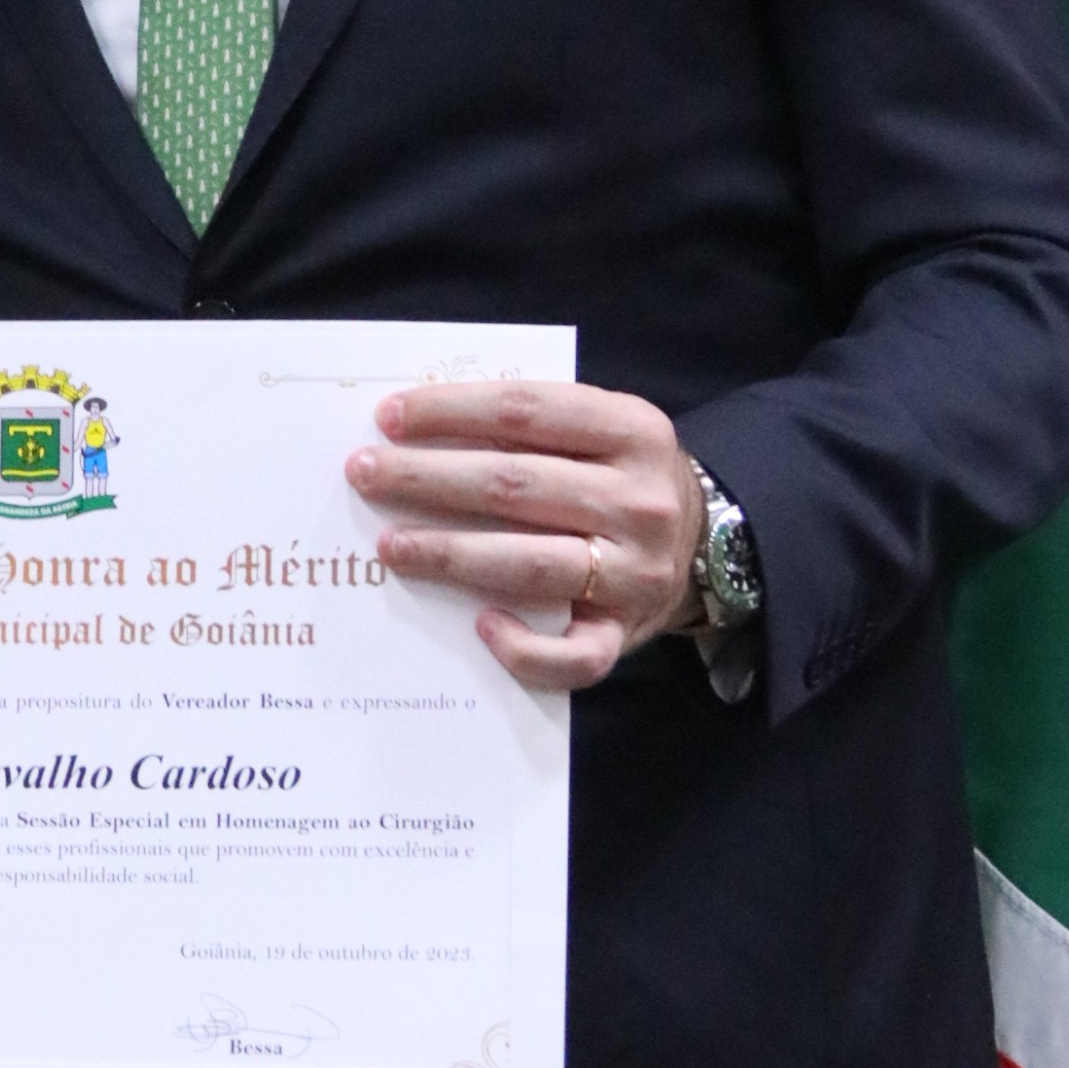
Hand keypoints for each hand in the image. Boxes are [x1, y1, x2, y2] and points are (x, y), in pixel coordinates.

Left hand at [345, 380, 703, 692]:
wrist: (703, 544)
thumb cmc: (619, 478)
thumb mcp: (600, 429)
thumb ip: (533, 424)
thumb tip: (419, 430)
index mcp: (633, 430)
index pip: (526, 412)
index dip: (451, 410)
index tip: (388, 416)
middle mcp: (639, 502)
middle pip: (515, 485)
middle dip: (429, 479)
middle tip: (365, 474)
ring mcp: (636, 574)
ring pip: (530, 564)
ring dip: (450, 553)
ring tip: (391, 544)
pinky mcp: (626, 635)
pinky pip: (572, 657)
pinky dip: (522, 647)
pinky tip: (479, 625)